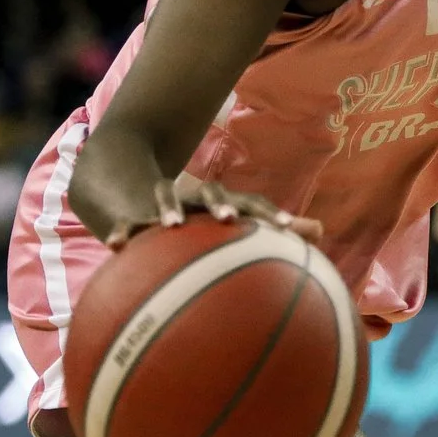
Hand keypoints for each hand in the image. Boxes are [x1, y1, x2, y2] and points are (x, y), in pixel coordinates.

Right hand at [104, 173, 320, 249]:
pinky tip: (115, 244)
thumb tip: (322, 230)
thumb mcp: (236, 227)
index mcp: (225, 204)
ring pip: (165, 196)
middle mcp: (196, 198)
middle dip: (219, 203)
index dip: (271, 214)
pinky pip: (126, 223)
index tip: (291, 229)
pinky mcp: (136, 217)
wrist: (149, 194)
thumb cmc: (204, 221)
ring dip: (167, 206)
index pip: (253, 204)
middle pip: (210, 192)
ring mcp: (165, 203)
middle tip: (227, 219)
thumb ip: (274, 232)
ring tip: (169, 224)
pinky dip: (120, 231)